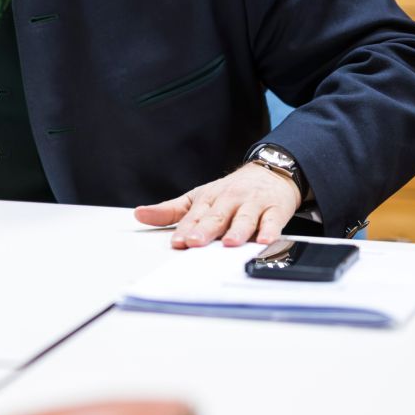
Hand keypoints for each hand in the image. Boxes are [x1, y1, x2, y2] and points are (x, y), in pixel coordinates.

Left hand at [135, 162, 299, 248]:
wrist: (271, 171)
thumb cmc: (231, 191)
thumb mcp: (198, 197)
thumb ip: (170, 210)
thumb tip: (139, 214)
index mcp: (209, 199)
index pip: (194, 216)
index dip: (185, 229)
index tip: (177, 242)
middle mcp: (230, 200)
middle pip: (216, 216)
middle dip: (205, 230)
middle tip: (195, 242)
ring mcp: (253, 204)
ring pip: (244, 218)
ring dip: (237, 230)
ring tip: (229, 243)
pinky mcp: (275, 209)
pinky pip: (273, 221)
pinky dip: (270, 230)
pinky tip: (264, 240)